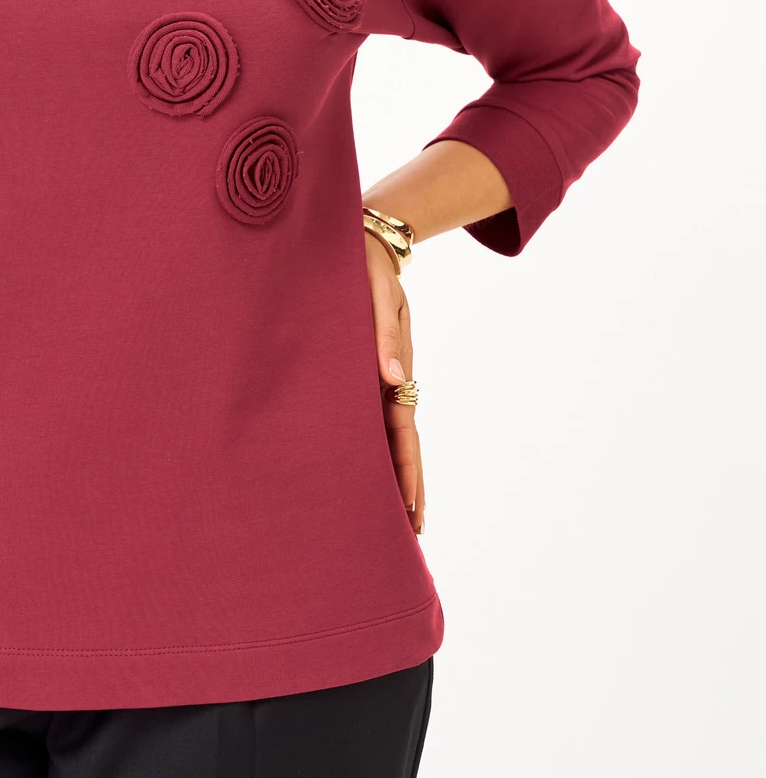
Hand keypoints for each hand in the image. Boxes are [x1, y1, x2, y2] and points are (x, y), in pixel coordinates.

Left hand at [364, 230, 425, 534]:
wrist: (367, 245)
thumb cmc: (368, 270)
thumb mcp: (379, 297)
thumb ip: (384, 336)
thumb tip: (395, 379)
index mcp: (395, 370)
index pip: (404, 433)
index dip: (407, 472)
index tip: (411, 509)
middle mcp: (389, 382)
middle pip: (402, 445)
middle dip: (409, 488)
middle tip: (413, 532)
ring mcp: (377, 379)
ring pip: (387, 437)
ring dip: (392, 473)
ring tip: (394, 514)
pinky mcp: (363, 370)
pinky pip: (369, 416)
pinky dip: (373, 446)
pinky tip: (366, 467)